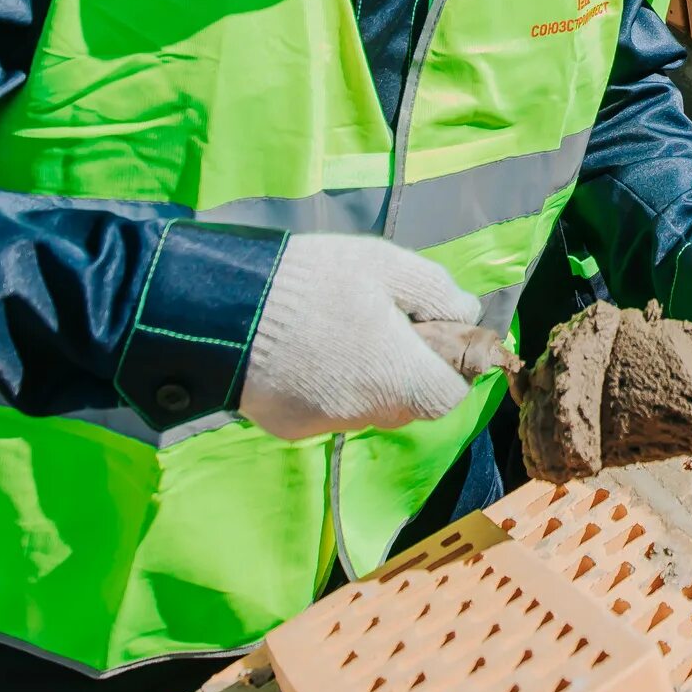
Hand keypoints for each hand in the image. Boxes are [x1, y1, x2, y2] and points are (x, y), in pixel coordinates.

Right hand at [237, 233, 481, 440]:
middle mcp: (367, 414)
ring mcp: (325, 424)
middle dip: (407, 370)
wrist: (225, 309)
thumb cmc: (315, 281)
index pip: (448, 396)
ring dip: (367, 379)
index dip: (448, 367)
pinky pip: (327, 410)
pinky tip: (305, 351)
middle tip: (384, 326)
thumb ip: (437, 291)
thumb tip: (466, 314)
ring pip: (367, 408)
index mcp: (398, 379)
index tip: (432, 336)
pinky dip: (328, 386)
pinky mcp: (289, 427)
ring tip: (339, 332)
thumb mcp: (387, 265)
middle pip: (408, 404)